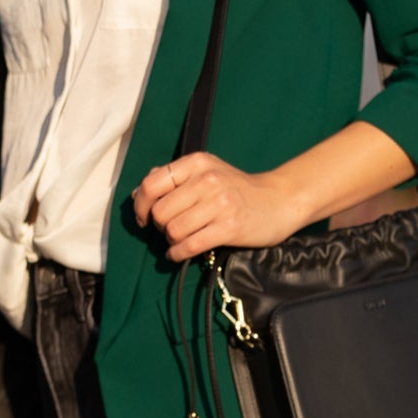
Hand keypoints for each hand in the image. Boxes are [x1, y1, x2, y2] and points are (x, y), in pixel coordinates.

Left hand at [132, 151, 305, 261]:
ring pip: (173, 230)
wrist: (278, 200)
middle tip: (169, 229)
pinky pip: (189, 246)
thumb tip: (138, 193)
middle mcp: (207, 180)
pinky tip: (179, 253)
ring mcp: (219, 203)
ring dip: (170, 241)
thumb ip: (173, 178)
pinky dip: (177, 254)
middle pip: (160, 212)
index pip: (151, 184)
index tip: (144, 218)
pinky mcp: (229, 227)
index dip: (141, 205)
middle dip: (159, 226)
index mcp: (197, 163)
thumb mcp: (206, 172)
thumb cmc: (237, 189)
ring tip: (179, 240)